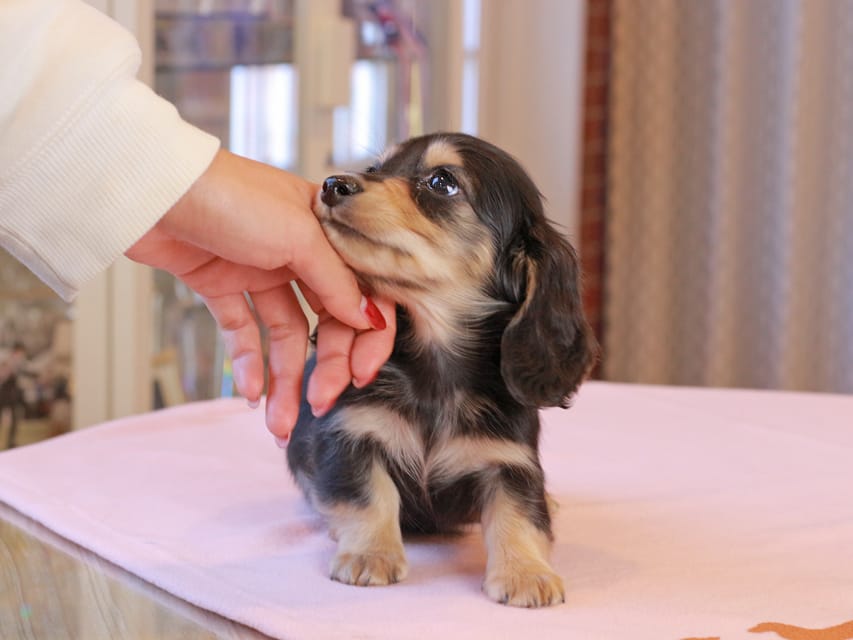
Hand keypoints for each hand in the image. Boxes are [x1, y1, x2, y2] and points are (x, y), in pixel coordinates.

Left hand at [126, 149, 394, 437]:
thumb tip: (369, 321)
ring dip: (285, 379)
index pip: (364, 293)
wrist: (151, 187)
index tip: (360, 375)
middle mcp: (300, 253)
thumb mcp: (299, 235)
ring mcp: (260, 270)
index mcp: (328, 233)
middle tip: (321, 404)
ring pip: (286, 334)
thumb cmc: (231, 195)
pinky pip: (244, 331)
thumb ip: (336, 281)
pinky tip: (250, 392)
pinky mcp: (222, 285)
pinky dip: (248, 362)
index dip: (367, 337)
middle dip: (326, 366)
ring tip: (280, 423)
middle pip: (327, 321)